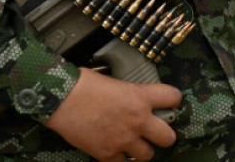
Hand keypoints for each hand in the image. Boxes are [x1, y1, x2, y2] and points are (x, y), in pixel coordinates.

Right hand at [45, 68, 181, 161]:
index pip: (173, 98)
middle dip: (164, 135)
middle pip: (168, 138)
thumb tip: (134, 97)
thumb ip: (131, 92)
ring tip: (134, 143)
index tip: (168, 103)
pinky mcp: (106, 153)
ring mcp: (123, 139)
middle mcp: (138, 120)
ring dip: (142, 149)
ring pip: (148, 155)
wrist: (61, 99)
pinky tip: (114, 150)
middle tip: (154, 132)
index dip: (173, 100)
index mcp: (141, 97)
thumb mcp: (115, 81)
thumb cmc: (84, 83)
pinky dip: (119, 158)